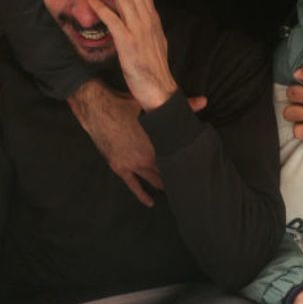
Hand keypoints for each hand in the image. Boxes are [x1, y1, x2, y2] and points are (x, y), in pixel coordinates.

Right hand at [67, 81, 206, 205]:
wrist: (98, 110)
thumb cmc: (127, 105)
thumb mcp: (154, 105)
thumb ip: (182, 105)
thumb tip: (205, 100)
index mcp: (159, 143)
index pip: (179, 158)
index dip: (189, 164)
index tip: (198, 170)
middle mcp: (148, 157)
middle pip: (168, 172)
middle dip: (178, 178)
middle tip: (189, 186)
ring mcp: (133, 165)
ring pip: (153, 181)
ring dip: (164, 187)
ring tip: (175, 193)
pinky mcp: (120, 168)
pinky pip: (134, 186)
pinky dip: (143, 195)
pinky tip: (150, 202)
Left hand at [86, 0, 178, 110]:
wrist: (159, 88)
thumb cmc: (154, 66)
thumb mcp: (155, 40)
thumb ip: (148, 24)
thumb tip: (143, 12)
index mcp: (153, 18)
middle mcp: (147, 20)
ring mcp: (138, 30)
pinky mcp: (128, 42)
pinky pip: (112, 20)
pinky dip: (101, 7)